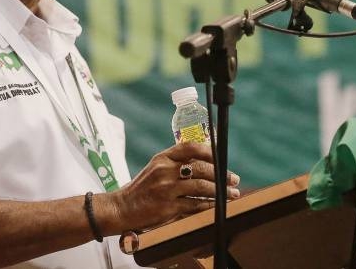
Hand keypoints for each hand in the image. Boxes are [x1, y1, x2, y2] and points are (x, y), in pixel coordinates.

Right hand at [96, 142, 240, 232]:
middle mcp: (165, 170)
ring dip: (220, 191)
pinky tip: (217, 206)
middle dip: (222, 174)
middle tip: (234, 179)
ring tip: (232, 193)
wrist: (121, 208)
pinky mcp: (168, 207)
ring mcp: (166, 189)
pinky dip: (209, 205)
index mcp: (163, 158)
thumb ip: (175, 162)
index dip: (210, 151)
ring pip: (201, 186)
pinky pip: (195, 205)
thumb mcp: (155, 167)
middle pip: (201, 168)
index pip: (190, 147)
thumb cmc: (142, 188)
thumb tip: (204, 160)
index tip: (222, 158)